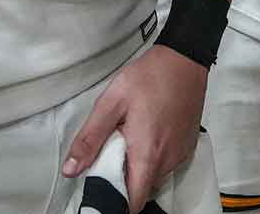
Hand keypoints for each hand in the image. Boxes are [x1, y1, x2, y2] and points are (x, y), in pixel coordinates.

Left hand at [62, 46, 208, 212]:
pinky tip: (146, 137)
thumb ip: (89, 139)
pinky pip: (167, 164)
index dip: (115, 202)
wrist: (184, 59)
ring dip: (139, 170)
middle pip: (142, 191)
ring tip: (129, 142)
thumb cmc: (150, 77)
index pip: (132, 201)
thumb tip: (71, 169)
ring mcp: (180, 153)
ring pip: (155, 178)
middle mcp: (167, 159)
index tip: (102, 191)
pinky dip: (153, 159)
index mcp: (147, 154)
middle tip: (111, 157)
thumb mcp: (111, 102)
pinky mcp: (187, 145)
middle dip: (124, 183)